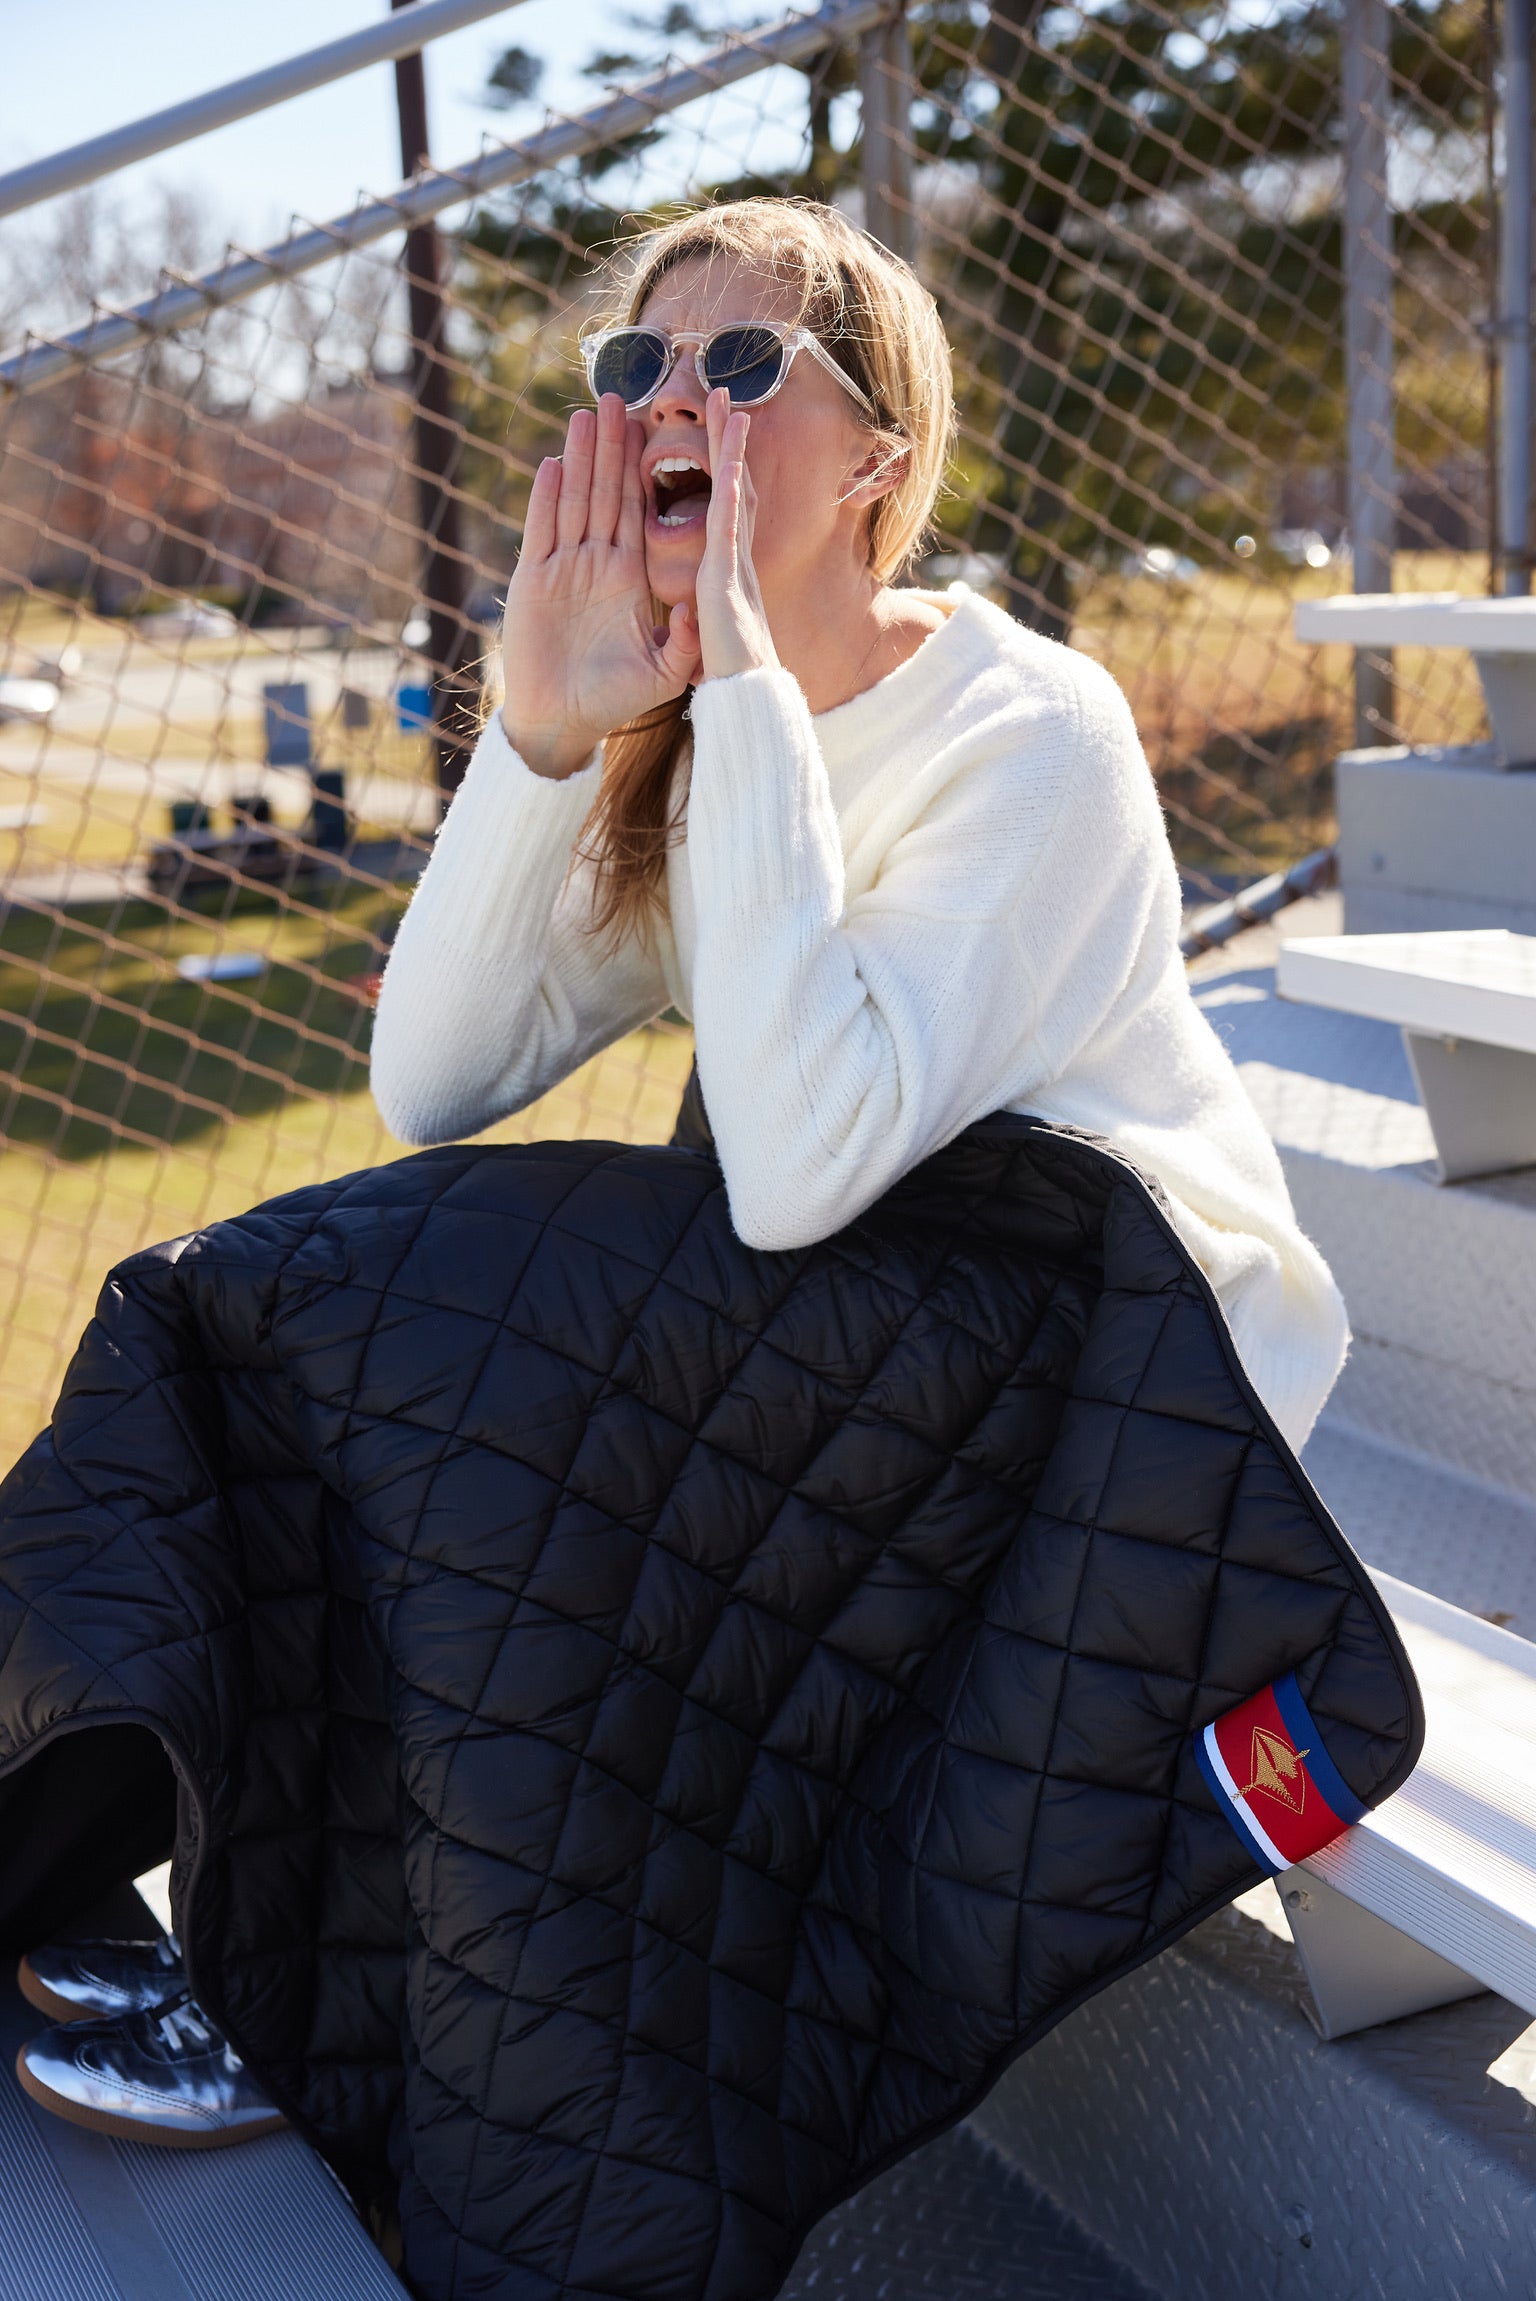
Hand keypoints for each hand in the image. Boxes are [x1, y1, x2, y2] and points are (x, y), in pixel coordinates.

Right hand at [501, 395, 701, 777]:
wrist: (562, 722)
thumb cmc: (612, 702)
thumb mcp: (662, 671)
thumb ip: (683, 639)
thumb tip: (701, 602)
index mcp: (628, 577)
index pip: (638, 511)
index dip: (642, 470)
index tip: (652, 431)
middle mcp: (596, 564)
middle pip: (605, 492)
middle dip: (611, 446)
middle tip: (618, 396)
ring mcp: (562, 569)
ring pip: (574, 500)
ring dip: (579, 457)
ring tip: (587, 413)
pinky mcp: (532, 581)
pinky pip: (541, 530)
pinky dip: (545, 498)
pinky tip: (552, 464)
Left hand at [694, 390, 778, 683]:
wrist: (742, 704)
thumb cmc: (727, 682)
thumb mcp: (704, 644)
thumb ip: (695, 623)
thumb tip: (690, 613)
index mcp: (724, 574)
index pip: (721, 512)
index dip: (720, 472)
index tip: (716, 438)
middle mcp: (734, 561)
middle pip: (731, 487)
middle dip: (726, 443)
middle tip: (723, 398)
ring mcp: (734, 564)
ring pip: (735, 491)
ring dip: (731, 445)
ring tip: (727, 401)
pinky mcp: (728, 575)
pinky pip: (728, 519)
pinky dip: (731, 482)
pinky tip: (732, 450)